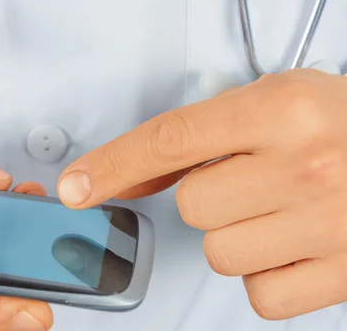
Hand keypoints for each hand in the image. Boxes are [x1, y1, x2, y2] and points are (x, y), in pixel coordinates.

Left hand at [57, 69, 346, 319]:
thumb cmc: (342, 125)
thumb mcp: (272, 102)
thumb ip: (199, 135)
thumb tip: (125, 173)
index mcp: (283, 109)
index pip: (170, 140)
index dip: (112, 165)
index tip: (76, 188)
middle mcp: (306, 165)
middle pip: (194, 207)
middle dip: (212, 196)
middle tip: (252, 181)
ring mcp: (328, 224)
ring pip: (220, 253)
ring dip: (239, 235)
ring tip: (279, 210)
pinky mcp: (343, 274)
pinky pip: (260, 294)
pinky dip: (268, 273)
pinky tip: (295, 242)